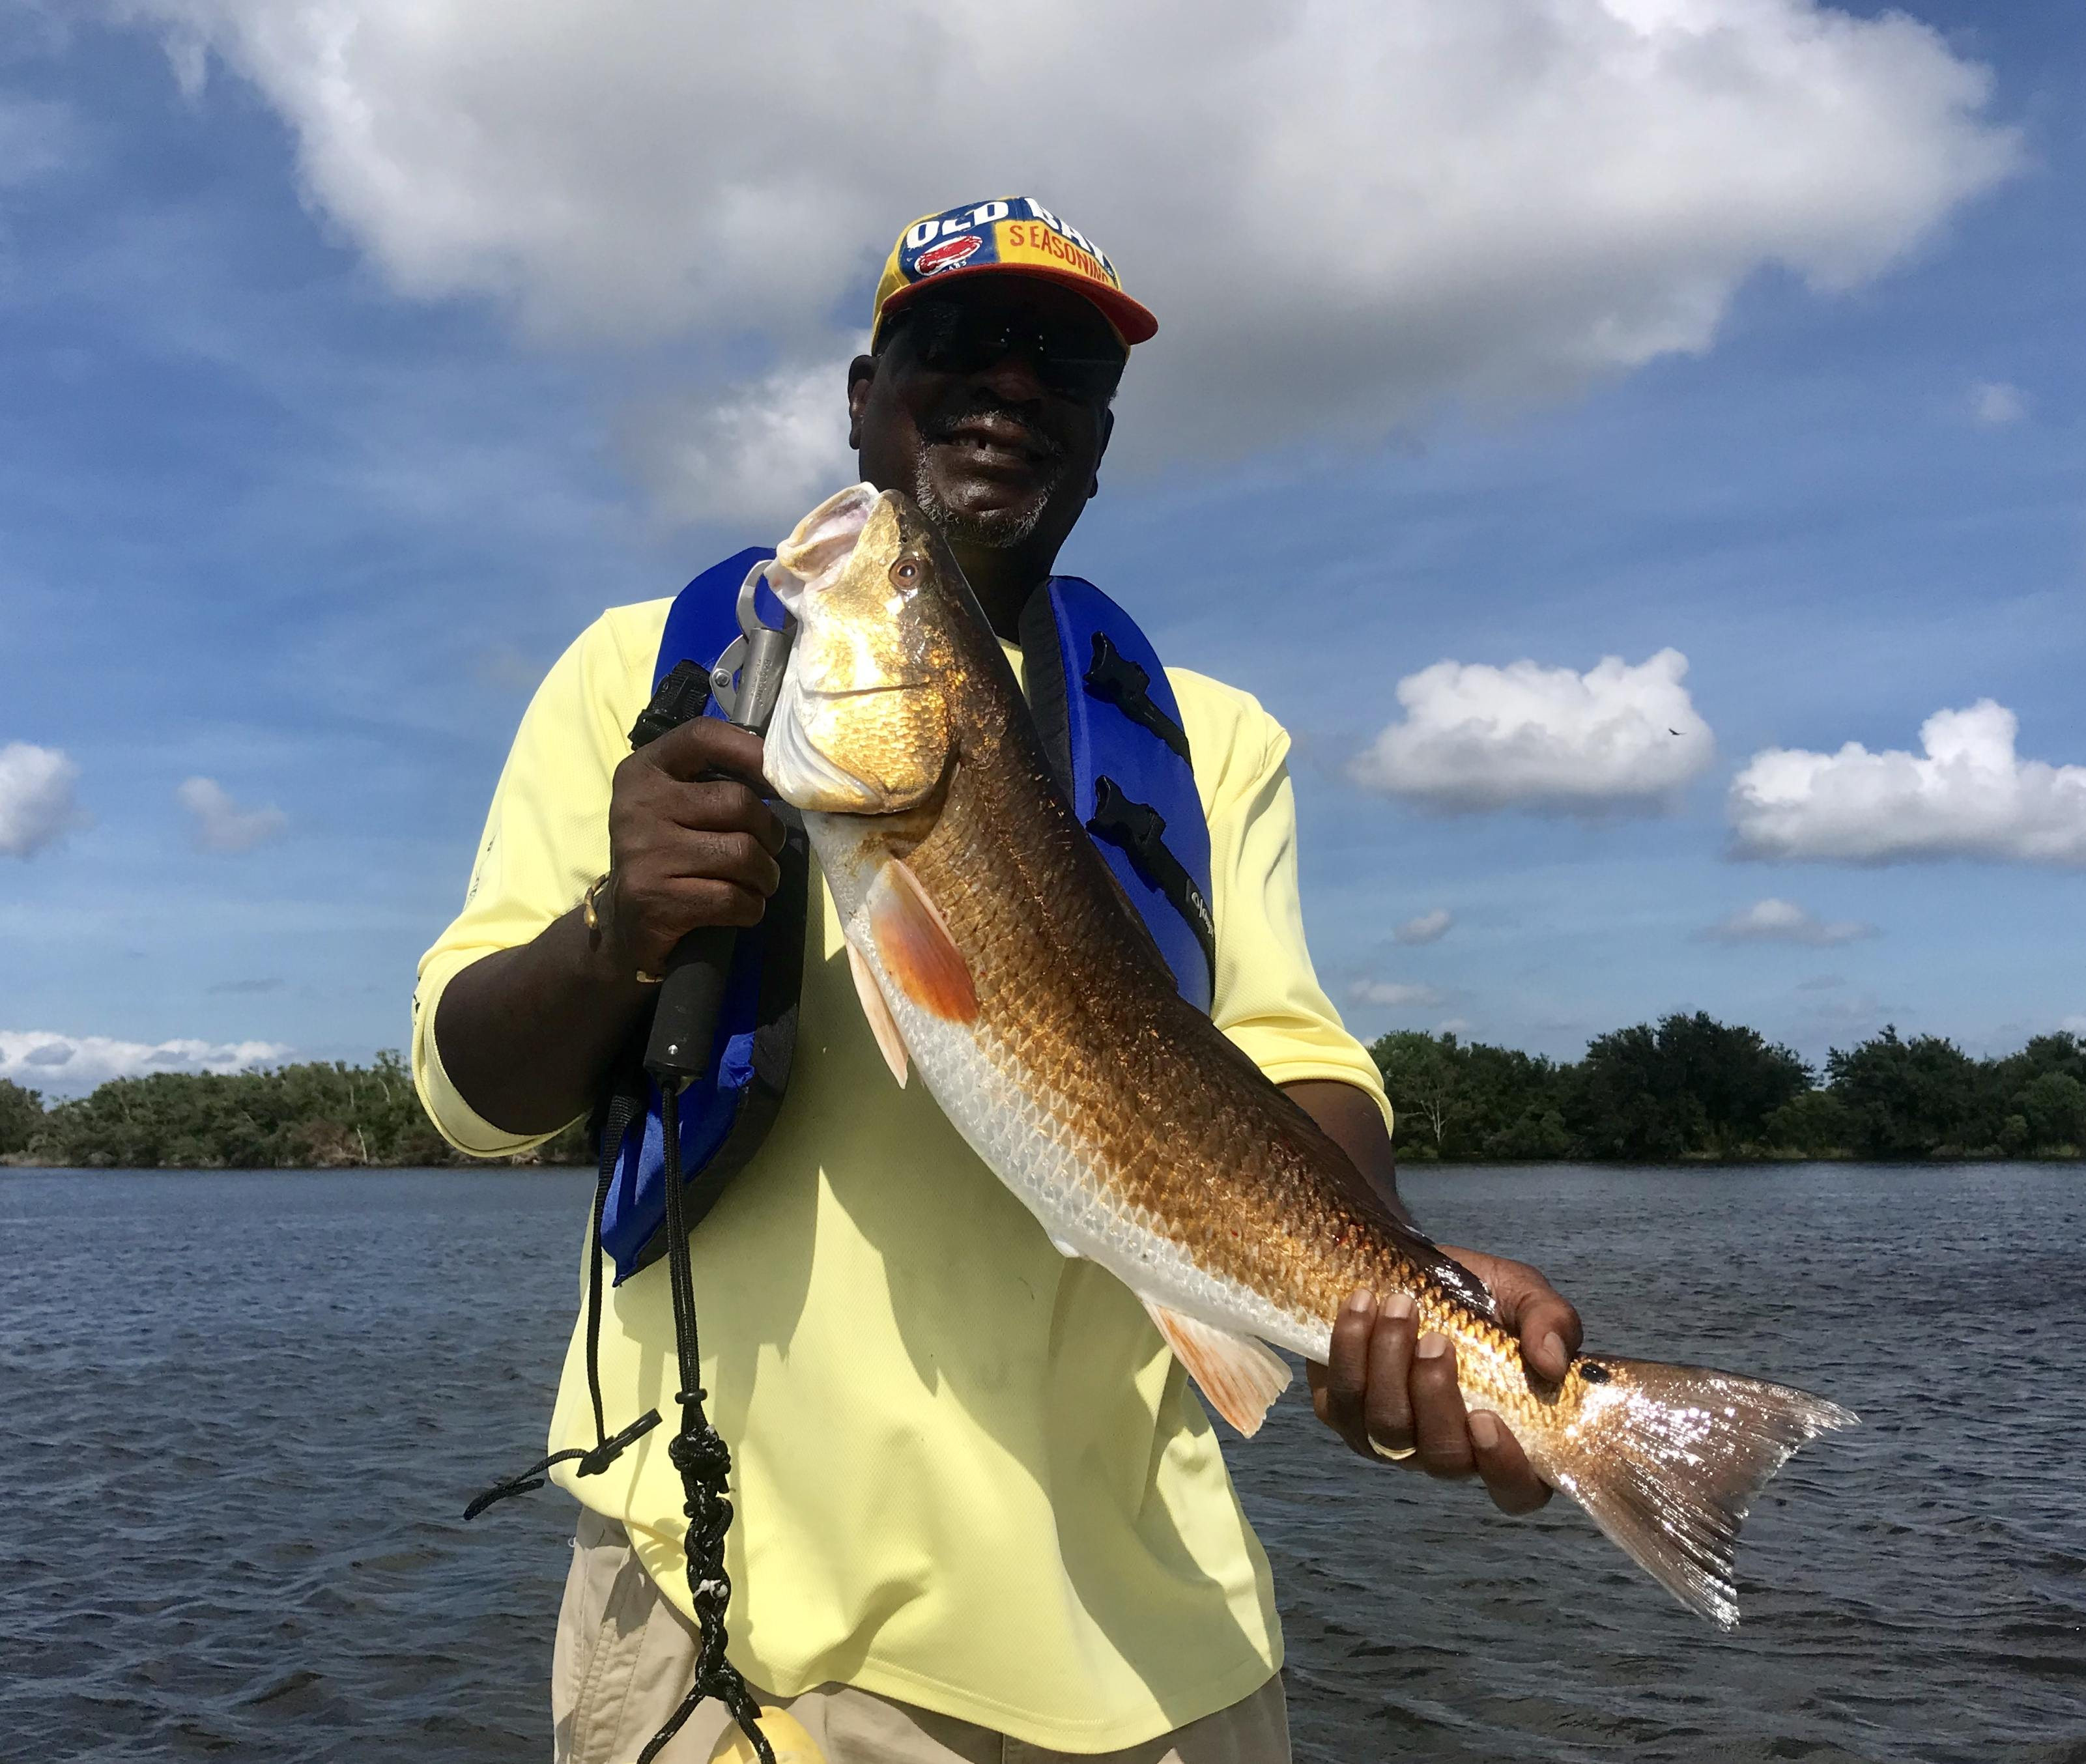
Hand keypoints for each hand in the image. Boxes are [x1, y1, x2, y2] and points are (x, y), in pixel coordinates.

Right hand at [601, 718, 786, 975]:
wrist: (624, 925)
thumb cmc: (665, 856)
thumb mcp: (675, 807)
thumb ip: (714, 781)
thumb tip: (780, 769)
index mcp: (643, 771)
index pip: (702, 737)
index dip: (750, 751)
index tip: (777, 780)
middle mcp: (638, 805)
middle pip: (739, 803)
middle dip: (770, 833)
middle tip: (768, 850)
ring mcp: (643, 852)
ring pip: (743, 854)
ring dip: (766, 875)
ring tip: (758, 881)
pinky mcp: (654, 898)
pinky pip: (733, 898)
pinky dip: (751, 907)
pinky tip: (741, 908)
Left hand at [1306, 1247, 1581, 1514]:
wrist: (1408, 1270)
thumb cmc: (1477, 1296)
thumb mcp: (1524, 1295)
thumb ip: (1551, 1321)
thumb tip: (1551, 1364)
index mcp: (1504, 1435)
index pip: (1516, 1490)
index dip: (1503, 1468)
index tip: (1486, 1418)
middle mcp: (1446, 1450)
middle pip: (1442, 1459)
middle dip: (1435, 1396)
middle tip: (1436, 1339)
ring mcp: (1390, 1440)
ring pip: (1386, 1430)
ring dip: (1389, 1364)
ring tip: (1399, 1307)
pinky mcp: (1342, 1413)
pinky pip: (1339, 1400)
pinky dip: (1348, 1349)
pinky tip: (1361, 1306)